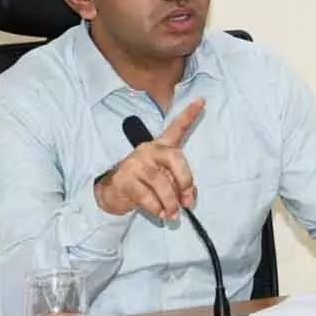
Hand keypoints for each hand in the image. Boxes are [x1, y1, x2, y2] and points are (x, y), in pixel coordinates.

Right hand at [95, 98, 204, 218]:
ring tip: (174, 214)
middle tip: (188, 201)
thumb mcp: (165, 180)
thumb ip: (179, 184)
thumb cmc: (145, 183)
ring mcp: (135, 163)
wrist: (113, 193)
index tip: (202, 100)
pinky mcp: (124, 179)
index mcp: (161, 147)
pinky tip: (161, 214)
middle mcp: (148, 150)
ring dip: (171, 202)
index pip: (176, 128)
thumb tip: (188, 198)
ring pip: (161, 182)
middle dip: (185, 181)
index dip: (189, 114)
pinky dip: (157, 208)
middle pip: (174, 158)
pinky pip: (147, 196)